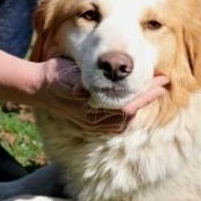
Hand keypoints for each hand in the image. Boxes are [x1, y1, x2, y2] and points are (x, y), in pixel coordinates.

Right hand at [38, 58, 169, 132]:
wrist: (38, 87)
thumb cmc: (54, 76)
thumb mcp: (64, 75)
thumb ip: (75, 83)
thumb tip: (82, 91)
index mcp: (90, 110)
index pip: (126, 106)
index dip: (145, 94)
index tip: (159, 82)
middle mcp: (93, 121)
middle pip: (129, 114)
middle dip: (147, 98)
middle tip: (163, 82)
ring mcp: (91, 125)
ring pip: (124, 121)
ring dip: (139, 107)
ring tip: (152, 91)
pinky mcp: (90, 124)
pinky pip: (115, 125)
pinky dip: (128, 116)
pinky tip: (134, 105)